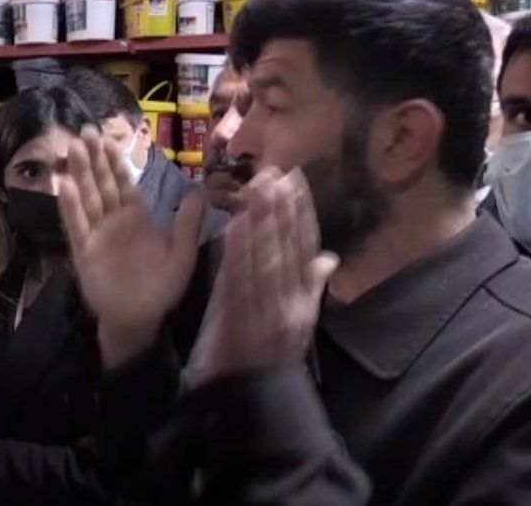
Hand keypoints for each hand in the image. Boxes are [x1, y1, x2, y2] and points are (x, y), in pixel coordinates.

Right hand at [60, 127, 206, 369]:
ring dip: (80, 173)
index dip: (115, 160)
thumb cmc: (161, 287)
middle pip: (102, 183)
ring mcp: (96, 234)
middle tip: (85, 131)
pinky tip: (64, 186)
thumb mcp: (182, 254)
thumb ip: (188, 223)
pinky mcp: (83, 250)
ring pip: (87, 197)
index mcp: (136, 217)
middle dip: (94, 158)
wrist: (139, 318)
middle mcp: (113, 221)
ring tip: (72, 148)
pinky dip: (70, 206)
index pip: (124, 182)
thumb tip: (200, 190)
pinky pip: (76, 225)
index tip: (106, 137)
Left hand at [185, 167, 339, 386]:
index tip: (296, 181)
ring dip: (261, 222)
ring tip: (256, 188)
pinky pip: (239, 281)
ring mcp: (265, 308)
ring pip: (265, 258)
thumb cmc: (272, 355)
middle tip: (274, 171)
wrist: (253, 394)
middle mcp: (290, 300)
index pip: (305, 247)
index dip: (301, 213)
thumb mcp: (300, 322)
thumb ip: (313, 287)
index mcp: (303, 298)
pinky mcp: (239, 317)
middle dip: (281, 207)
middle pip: (286, 246)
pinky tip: (234, 227)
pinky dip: (238, 253)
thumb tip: (330, 257)